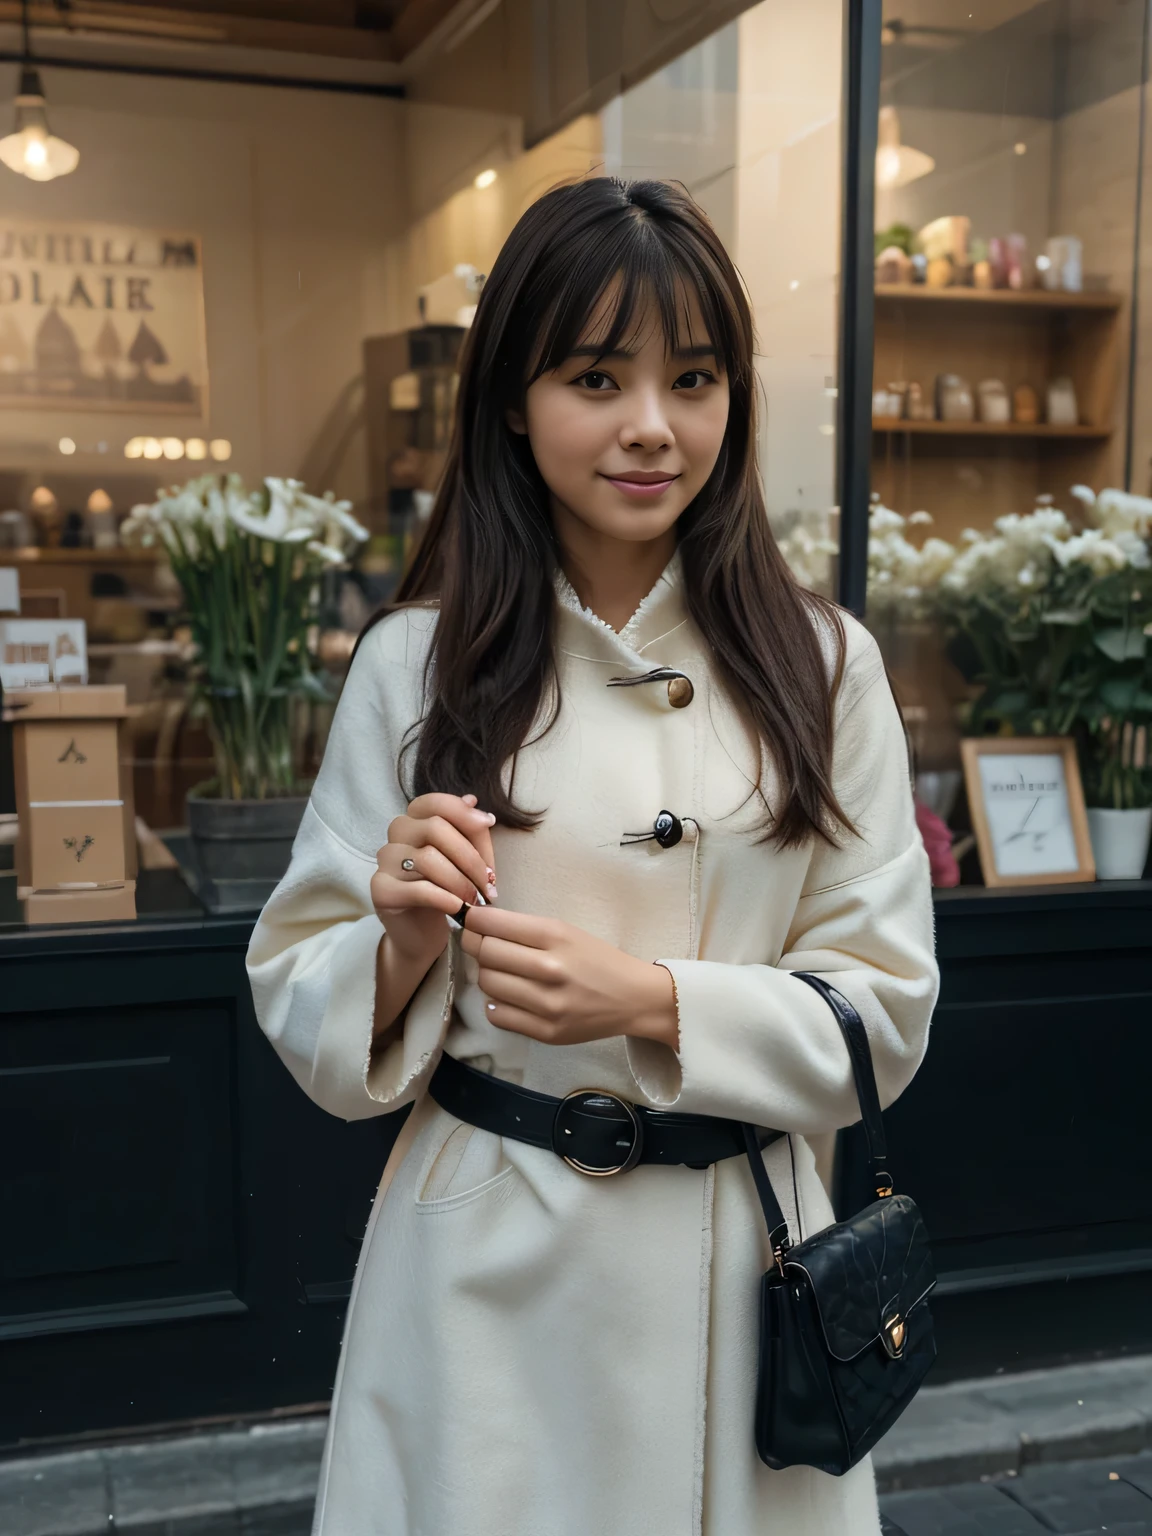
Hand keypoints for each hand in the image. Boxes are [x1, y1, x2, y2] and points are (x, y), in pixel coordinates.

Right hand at [371, 793, 496, 966]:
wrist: (423, 934)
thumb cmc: (446, 890)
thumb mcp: (464, 858)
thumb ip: (468, 830)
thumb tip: (472, 801)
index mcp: (414, 819)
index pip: (435, 803)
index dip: (464, 813)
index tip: (489, 825)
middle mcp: (396, 834)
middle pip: (435, 829)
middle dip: (470, 857)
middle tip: (489, 884)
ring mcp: (385, 861)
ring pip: (428, 859)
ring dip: (461, 881)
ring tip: (477, 900)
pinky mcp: (380, 890)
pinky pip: (418, 889)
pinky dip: (445, 898)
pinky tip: (459, 908)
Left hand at [460, 906, 678, 1049]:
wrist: (634, 998)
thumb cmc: (597, 958)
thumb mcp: (566, 931)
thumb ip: (524, 929)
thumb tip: (477, 926)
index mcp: (555, 936)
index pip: (492, 925)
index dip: (474, 921)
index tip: (473, 922)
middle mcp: (549, 969)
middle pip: (485, 953)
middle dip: (477, 945)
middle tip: (483, 945)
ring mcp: (547, 1004)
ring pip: (487, 983)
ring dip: (487, 974)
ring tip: (502, 972)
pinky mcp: (546, 1032)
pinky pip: (498, 1015)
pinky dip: (496, 1004)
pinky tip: (510, 996)